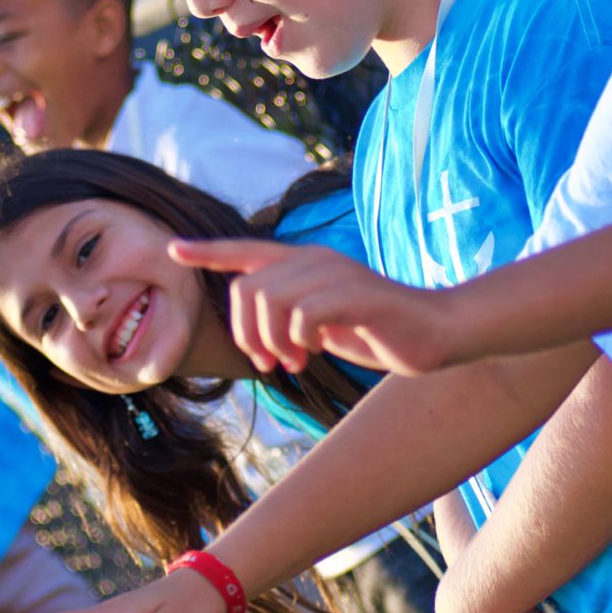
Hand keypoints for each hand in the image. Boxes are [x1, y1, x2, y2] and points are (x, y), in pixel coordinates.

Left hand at [168, 238, 461, 374]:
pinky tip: (313, 355)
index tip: (173, 249)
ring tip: (294, 362)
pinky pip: (303, 315)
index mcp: (308, 264)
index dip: (209, 252)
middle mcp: (317, 260)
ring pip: (270, 300)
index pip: (248, 250)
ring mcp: (337, 274)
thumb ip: (292, 316)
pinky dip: (299, 341)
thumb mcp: (325, 324)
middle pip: (248, 290)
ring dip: (272, 341)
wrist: (438, 333)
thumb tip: (259, 330)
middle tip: (272, 363)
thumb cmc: (380, 330)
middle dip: (248, 334)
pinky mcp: (356, 295)